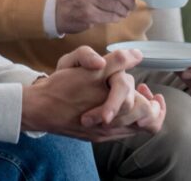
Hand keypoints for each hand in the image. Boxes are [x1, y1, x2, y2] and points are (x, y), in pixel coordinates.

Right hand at [22, 46, 155, 141]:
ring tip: (133, 98)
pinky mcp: (95, 136)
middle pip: (144, 121)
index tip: (150, 90)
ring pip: (133, 128)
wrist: (38, 109)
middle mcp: (112, 128)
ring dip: (136, 112)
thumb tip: (137, 55)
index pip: (147, 109)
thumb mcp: (90, 70)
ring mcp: (104, 134)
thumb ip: (116, 62)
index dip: (152, 99)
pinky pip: (119, 132)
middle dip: (146, 105)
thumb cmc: (62, 88)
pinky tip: (114, 106)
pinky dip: (124, 118)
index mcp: (114, 113)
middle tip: (144, 92)